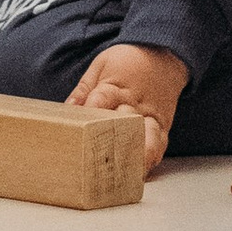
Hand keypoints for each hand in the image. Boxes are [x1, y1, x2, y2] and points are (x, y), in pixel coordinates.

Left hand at [69, 41, 187, 173]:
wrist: (164, 55)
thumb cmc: (128, 62)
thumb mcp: (102, 65)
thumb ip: (84, 89)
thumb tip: (67, 108)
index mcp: (116, 87)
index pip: (103, 98)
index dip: (92, 110)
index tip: (80, 123)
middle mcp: (135, 104)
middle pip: (125, 123)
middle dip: (113, 141)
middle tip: (99, 160)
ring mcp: (150, 116)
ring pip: (147, 137)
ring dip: (137, 156)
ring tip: (125, 174)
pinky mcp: (162, 125)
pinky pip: (160, 144)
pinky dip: (152, 159)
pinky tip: (142, 173)